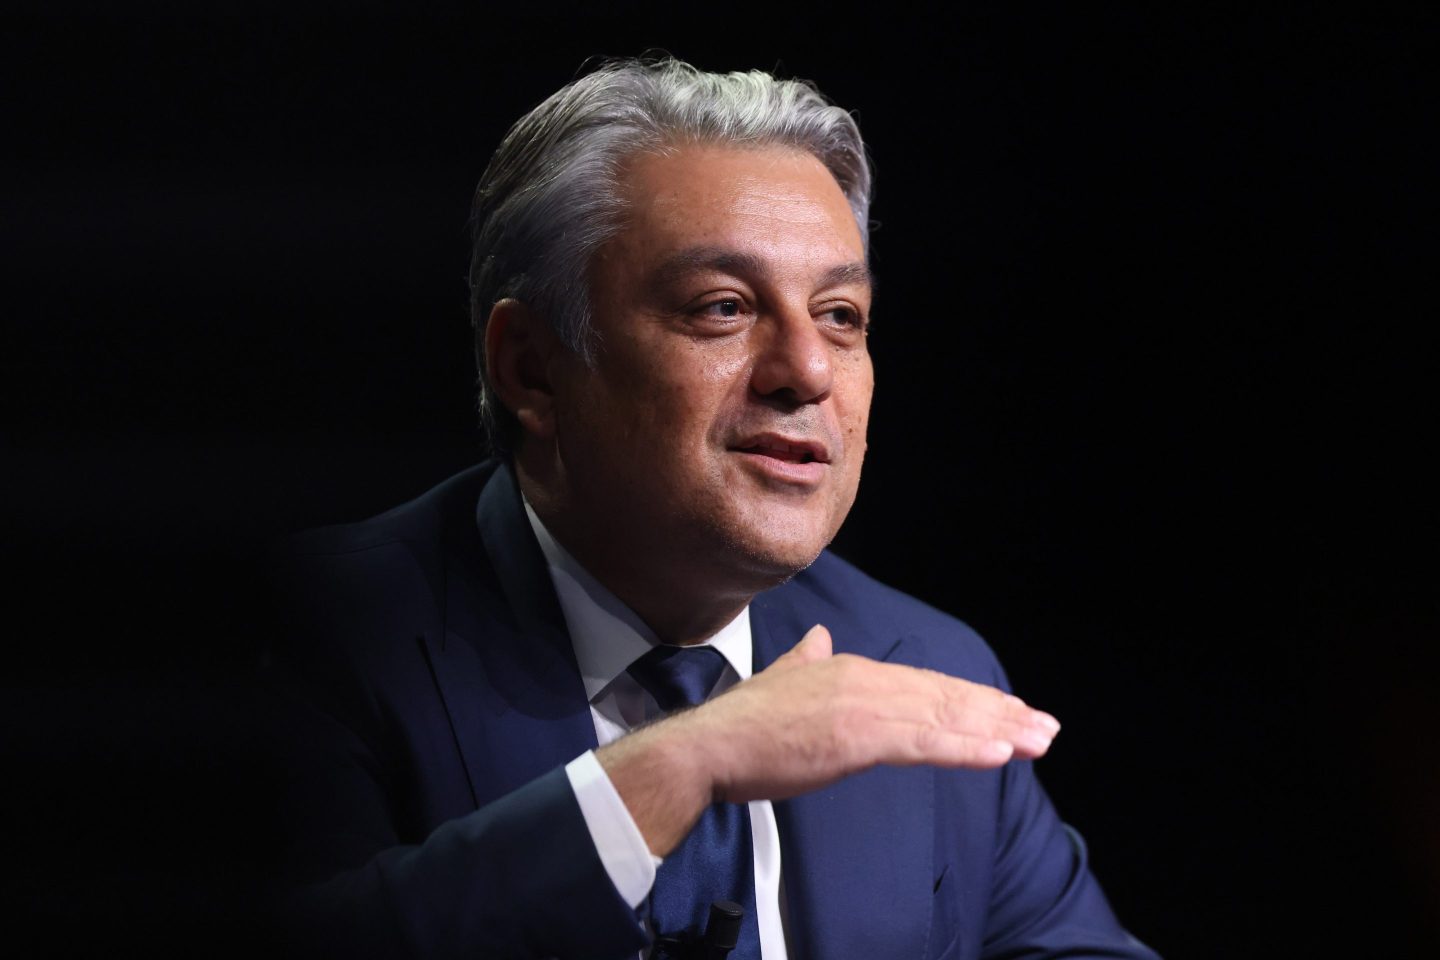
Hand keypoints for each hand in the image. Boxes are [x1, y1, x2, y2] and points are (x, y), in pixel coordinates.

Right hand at [597, 625, 1059, 855]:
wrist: (712, 744)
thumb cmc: (745, 724)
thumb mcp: (783, 679)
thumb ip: (805, 659)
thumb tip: (817, 636)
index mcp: (851, 671)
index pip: (925, 686)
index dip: (971, 700)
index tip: (1010, 712)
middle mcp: (865, 681)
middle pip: (945, 698)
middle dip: (999, 714)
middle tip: (1045, 729)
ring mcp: (863, 708)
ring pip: (943, 718)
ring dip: (996, 731)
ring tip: (1036, 743)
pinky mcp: (856, 738)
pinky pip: (922, 744)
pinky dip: (963, 748)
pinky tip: (997, 754)